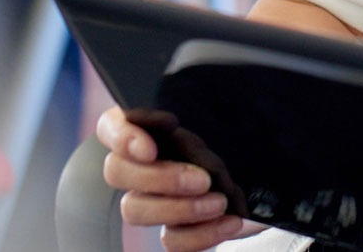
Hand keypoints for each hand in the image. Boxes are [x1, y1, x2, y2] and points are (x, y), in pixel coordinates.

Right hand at [96, 106, 264, 250]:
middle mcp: (136, 166)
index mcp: (142, 130)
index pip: (110, 126)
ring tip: (219, 202)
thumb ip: (190, 124)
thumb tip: (173, 127)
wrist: (252, 175)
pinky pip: (171, 241)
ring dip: (180, 209)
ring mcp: (149, 202)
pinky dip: (202, 233)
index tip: (150, 148)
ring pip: (135, 210)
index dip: (122, 137)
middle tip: (202, 179)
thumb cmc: (228, 140)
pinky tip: (230, 222)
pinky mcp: (171, 231)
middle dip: (159, 178)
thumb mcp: (215, 122)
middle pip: (116, 172)